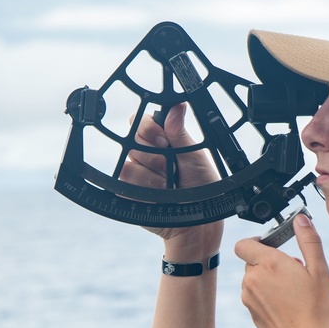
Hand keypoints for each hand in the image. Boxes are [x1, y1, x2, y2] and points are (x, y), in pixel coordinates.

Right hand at [120, 104, 222, 247]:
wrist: (198, 221)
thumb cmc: (203, 187)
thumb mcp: (194, 156)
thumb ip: (180, 133)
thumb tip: (176, 106)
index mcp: (162, 142)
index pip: (140, 122)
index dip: (149, 129)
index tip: (165, 141)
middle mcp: (146, 155)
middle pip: (132, 140)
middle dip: (154, 154)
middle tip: (171, 166)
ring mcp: (136, 174)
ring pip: (130, 162)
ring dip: (153, 175)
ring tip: (169, 184)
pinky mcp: (129, 192)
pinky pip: (126, 182)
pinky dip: (146, 188)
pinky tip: (160, 194)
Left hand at [234, 214, 328, 327]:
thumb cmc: (318, 312)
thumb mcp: (320, 272)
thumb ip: (308, 241)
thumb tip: (300, 219)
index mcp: (268, 265)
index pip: (244, 243)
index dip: (258, 241)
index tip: (276, 245)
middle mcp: (253, 280)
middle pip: (253, 260)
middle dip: (271, 261)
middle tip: (296, 271)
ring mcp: (249, 299)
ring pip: (255, 279)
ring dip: (270, 279)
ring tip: (294, 290)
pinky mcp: (252, 314)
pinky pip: (256, 296)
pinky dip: (268, 295)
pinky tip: (289, 305)